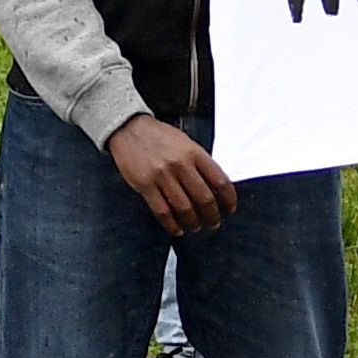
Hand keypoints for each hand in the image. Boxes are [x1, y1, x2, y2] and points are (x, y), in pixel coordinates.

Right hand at [104, 114, 237, 235]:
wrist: (128, 128)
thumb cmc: (159, 136)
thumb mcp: (185, 142)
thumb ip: (199, 162)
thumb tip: (215, 187)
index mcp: (194, 152)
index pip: (220, 181)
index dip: (229, 199)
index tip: (229, 208)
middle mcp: (180, 164)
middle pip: (204, 199)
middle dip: (212, 216)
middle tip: (213, 223)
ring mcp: (162, 175)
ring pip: (185, 208)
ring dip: (193, 222)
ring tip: (195, 226)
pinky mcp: (145, 184)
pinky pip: (162, 211)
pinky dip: (172, 224)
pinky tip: (177, 228)